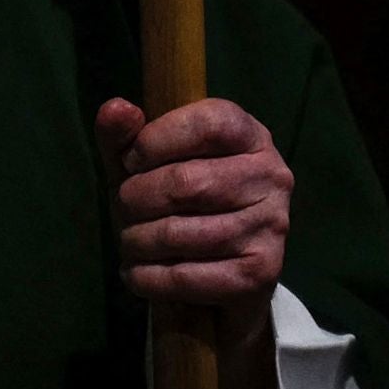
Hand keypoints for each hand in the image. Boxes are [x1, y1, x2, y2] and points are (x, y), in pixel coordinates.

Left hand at [94, 96, 290, 315]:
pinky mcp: (261, 274)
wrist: (221, 280)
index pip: (208, 123)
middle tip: (125, 210)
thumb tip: (116, 108)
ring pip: (178, 233)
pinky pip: (183, 276)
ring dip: (136, 241)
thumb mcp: (147, 166)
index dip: (156, 140)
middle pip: (186, 182)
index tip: (132, 162)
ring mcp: (271, 226)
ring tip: (131, 242)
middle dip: (135, 199)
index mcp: (251, 137)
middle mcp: (272, 176)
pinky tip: (138, 272)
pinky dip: (146, 277)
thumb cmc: (177, 207)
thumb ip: (125, 136)